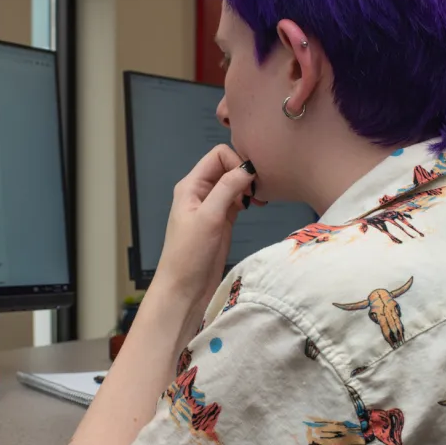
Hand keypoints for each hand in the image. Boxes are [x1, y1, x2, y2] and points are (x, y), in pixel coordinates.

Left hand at [153, 144, 257, 322]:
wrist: (185, 288)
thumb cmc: (189, 254)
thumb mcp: (208, 217)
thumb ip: (227, 189)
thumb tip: (248, 168)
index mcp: (191, 185)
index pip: (217, 156)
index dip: (236, 162)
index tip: (250, 182)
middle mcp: (200, 192)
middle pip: (227, 167)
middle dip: (245, 174)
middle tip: (259, 192)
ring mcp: (212, 207)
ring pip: (234, 184)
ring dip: (249, 187)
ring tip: (260, 201)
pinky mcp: (222, 221)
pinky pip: (238, 200)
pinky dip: (249, 200)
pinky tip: (257, 207)